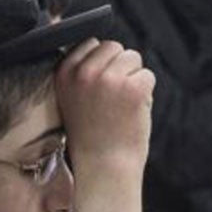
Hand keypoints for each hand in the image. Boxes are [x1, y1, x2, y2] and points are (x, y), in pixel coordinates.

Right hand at [54, 37, 151, 171]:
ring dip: (132, 80)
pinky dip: (145, 95)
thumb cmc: (90, 135)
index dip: (100, 66)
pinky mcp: (133, 88)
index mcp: (64, 72)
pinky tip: (131, 113)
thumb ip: (80, 71)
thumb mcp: (72, 98)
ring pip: (132, 58)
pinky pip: (148, 76)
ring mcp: (109, 79)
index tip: (96, 92)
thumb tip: (97, 43)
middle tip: (110, 101)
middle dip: (118, 68)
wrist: (103, 167)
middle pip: (113, 47)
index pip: (90, 44)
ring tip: (119, 108)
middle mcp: (84, 72)